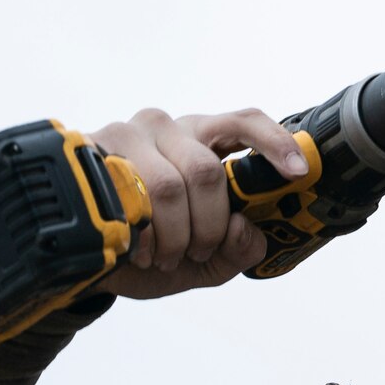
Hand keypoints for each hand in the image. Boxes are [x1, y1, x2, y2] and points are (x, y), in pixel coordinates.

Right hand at [85, 108, 309, 300]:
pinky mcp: (92, 153)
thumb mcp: (207, 261)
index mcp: (203, 139)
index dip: (275, 144)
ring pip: (167, 186)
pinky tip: (138, 249)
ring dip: (172, 236)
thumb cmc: (153, 247)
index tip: (297, 171)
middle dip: (208, 225)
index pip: (245, 122)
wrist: (87, 257)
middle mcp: (168, 128)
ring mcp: (128, 136)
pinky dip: (140, 234)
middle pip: (205, 170)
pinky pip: (127, 196)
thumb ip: (237, 249)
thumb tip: (245, 229)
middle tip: (199, 252)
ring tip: (164, 256)